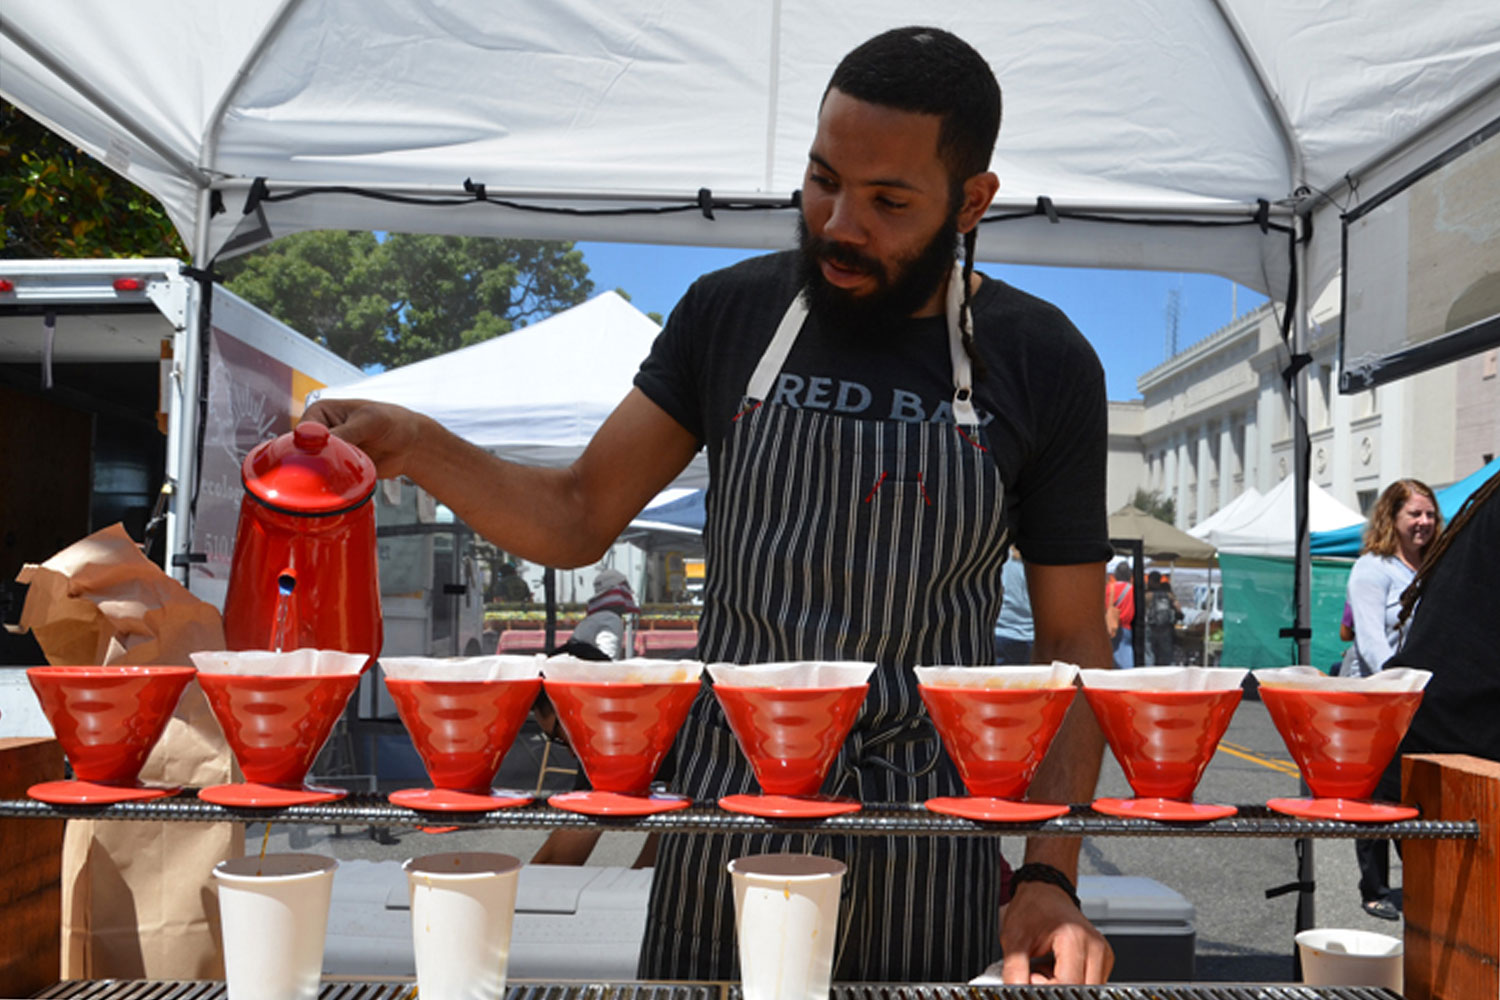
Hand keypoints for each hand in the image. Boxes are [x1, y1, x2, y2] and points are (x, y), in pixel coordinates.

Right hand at [300, 398, 424, 478]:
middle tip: (333, 468)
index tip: (322, 455)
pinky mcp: (337, 469)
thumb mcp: (369, 422)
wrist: (411, 444)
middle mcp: (320, 432)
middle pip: (304, 452)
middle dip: (316, 462)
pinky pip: (327, 479)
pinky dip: (335, 482)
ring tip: (345, 473)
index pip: (302, 431)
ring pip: (314, 468)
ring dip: (327, 474)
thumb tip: (321, 441)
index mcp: (321, 412)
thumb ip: (346, 431)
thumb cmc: (393, 422)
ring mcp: (328, 452)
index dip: (308, 445)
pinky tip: (346, 482)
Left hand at [999, 880, 1112, 983]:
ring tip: (1047, 967)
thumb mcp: (1014, 938)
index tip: (1030, 975)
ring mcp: (1103, 953)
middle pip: (1079, 990)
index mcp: (1074, 938)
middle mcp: (1095, 946)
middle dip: (1055, 988)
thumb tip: (1014, 992)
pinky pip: (1089, 984)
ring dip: (1064, 986)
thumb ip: (1014, 971)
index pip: (1067, 984)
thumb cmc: (1032, 909)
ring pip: (1086, 990)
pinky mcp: (1104, 959)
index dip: (1045, 988)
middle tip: (1037, 970)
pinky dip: (1071, 982)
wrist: (1045, 893)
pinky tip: (1059, 968)